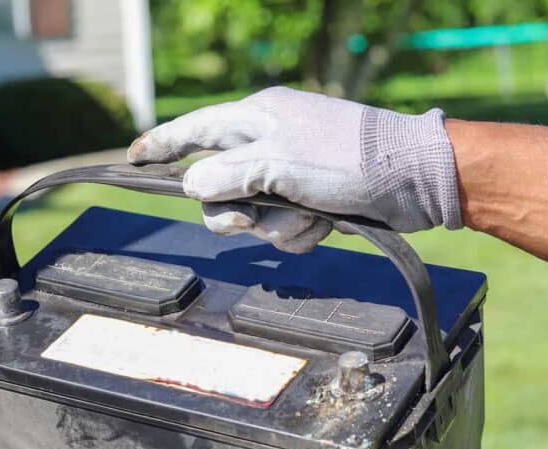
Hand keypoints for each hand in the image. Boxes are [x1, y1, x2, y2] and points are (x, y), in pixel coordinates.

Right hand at [127, 86, 460, 252]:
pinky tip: (326, 224)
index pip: (193, 131)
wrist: (415, 180)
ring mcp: (292, 172)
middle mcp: (269, 142)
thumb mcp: (277, 165)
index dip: (160, 146)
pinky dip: (302, 232)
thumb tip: (192, 187)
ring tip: (310, 215)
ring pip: (253, 214)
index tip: (132, 160)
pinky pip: (284, 226)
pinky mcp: (313, 198)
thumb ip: (225, 176)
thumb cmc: (347, 160)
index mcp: (256, 118)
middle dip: (234, 212)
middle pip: (218, 187)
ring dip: (277, 225)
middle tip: (248, 220)